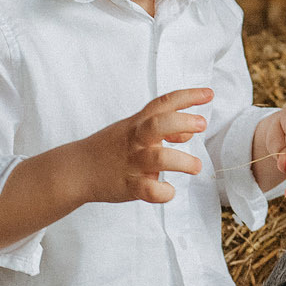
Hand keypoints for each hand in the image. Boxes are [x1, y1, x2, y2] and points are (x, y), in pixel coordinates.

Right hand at [85, 86, 213, 205]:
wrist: (77, 169)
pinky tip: (169, 191)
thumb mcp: (133, 129)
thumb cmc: (112, 148)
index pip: (164, 103)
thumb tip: (189, 131)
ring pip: (159, 158)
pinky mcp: (128, 185)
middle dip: (183, 123)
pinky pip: (149, 190)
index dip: (187, 96)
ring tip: (196, 166)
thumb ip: (163, 128)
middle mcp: (136, 140)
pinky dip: (163, 192)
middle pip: (159, 124)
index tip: (208, 94)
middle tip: (201, 125)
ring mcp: (132, 162)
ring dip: (182, 162)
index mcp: (137, 123)